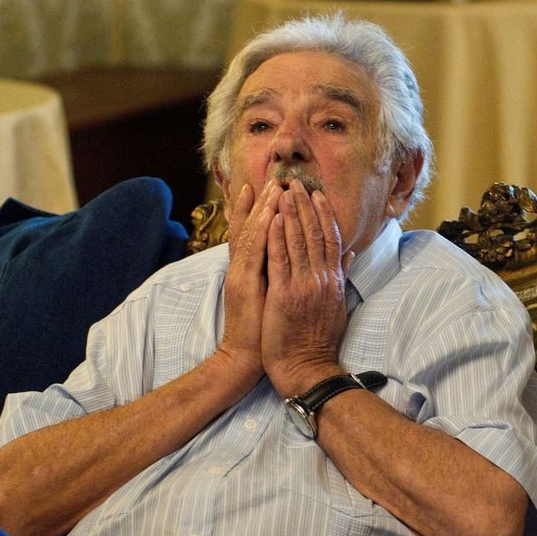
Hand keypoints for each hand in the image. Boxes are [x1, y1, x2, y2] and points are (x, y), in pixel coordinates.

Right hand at [216, 179, 277, 385]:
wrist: (245, 357)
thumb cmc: (263, 330)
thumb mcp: (271, 296)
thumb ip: (279, 275)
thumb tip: (295, 259)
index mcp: (250, 269)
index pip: (255, 233)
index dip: (260, 210)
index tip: (270, 187)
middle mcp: (242, 267)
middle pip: (251, 228)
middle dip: (262, 202)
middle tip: (273, 178)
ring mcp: (241, 274)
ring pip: (252, 234)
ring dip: (261, 209)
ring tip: (272, 188)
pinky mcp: (245, 285)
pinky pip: (254, 254)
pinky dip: (261, 234)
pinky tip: (269, 216)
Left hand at [262, 181, 350, 397]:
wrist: (307, 368)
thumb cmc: (319, 340)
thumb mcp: (338, 306)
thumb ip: (342, 277)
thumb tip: (351, 254)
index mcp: (333, 280)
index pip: (331, 239)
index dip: (324, 214)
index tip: (317, 194)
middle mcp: (322, 278)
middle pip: (315, 234)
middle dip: (305, 206)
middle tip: (296, 183)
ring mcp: (304, 285)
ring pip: (298, 241)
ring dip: (290, 213)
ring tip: (283, 191)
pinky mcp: (284, 294)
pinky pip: (280, 259)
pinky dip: (277, 237)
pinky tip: (273, 218)